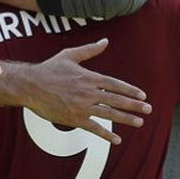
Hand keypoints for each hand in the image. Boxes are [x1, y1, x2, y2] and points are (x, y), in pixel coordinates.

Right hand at [19, 38, 151, 144]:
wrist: (30, 85)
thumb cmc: (49, 69)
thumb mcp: (69, 55)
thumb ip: (89, 50)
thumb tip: (105, 41)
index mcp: (89, 77)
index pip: (115, 84)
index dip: (130, 90)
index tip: (142, 94)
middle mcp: (88, 93)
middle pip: (116, 100)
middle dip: (134, 105)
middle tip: (148, 109)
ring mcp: (82, 107)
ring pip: (109, 114)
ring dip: (126, 119)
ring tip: (140, 122)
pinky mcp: (74, 119)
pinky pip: (94, 128)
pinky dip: (106, 135)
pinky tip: (117, 139)